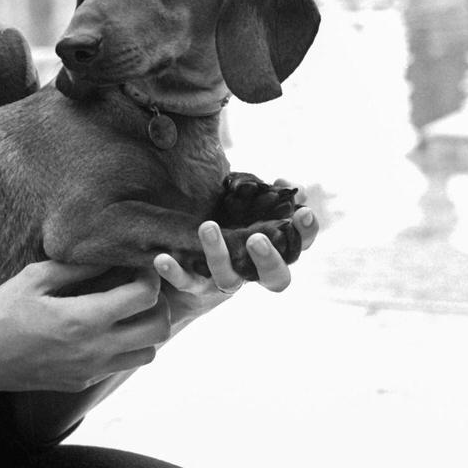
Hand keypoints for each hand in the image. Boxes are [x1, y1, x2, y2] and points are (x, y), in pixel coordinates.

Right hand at [0, 259, 171, 396]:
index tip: (136, 264)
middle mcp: (95, 350)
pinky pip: (121, 365)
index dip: (149, 275)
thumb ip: (76, 268)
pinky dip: (125, 346)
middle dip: (158, 303)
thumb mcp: (33, 279)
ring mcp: (91, 370)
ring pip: (147, 354)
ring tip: (125, 310)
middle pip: (158, 329)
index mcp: (83, 319)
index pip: (144, 297)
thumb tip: (109, 255)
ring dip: (146, 330)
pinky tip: (102, 327)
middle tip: (139, 287)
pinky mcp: (83, 382)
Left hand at [153, 196, 317, 331]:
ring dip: (218, 254)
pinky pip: (185, 282)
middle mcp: (253, 271)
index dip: (306, 232)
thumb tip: (284, 181)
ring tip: (207, 227)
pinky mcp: (195, 286)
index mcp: (273, 250)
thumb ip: (268, 193)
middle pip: (275, 278)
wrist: (190, 260)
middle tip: (257, 239)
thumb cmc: (228, 223)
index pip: (300, 246)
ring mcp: (225, 280)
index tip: (302, 212)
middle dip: (269, 260)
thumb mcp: (249, 204)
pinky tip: (162, 257)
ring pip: (228, 278)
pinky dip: (174, 272)